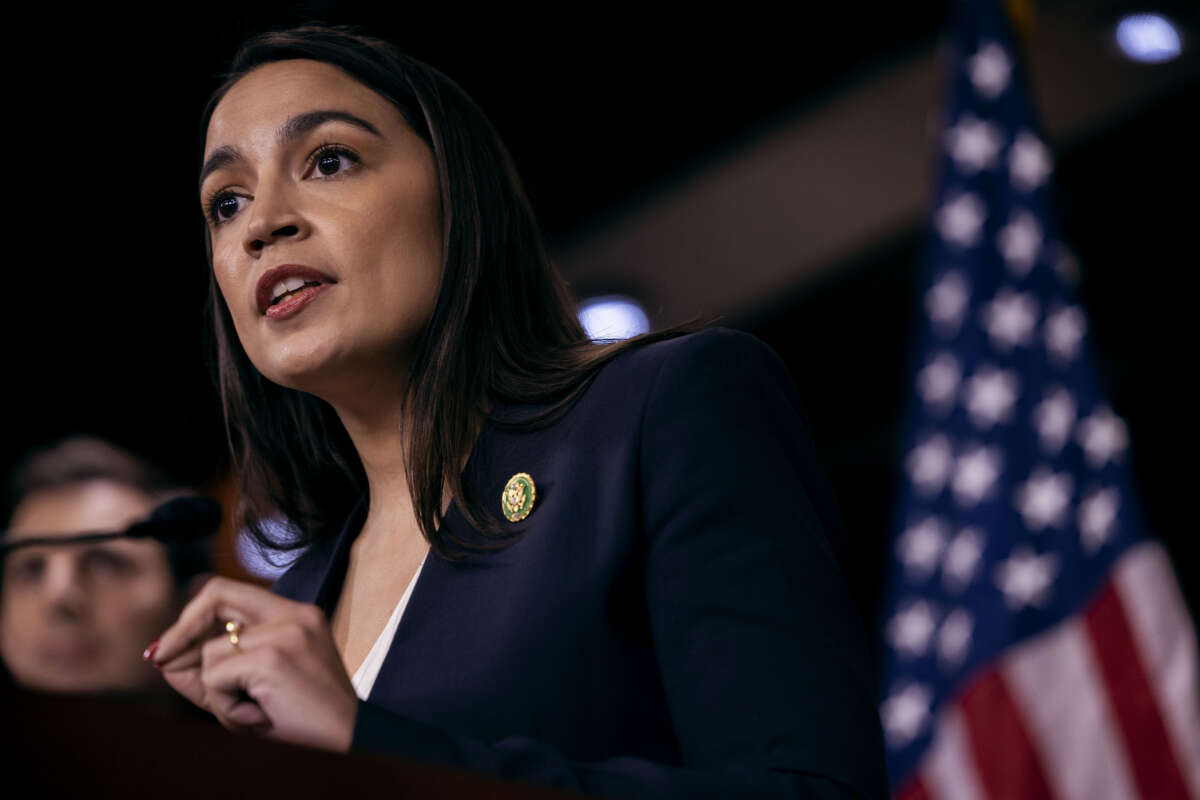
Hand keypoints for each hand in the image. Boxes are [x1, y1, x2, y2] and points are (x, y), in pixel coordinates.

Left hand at [149, 576, 357, 752]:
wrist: (352, 743)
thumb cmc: (308, 723)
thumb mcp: (255, 692)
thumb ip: (212, 674)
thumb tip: (163, 659)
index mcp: (297, 615)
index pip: (231, 593)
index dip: (193, 615)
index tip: (170, 645)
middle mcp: (294, 614)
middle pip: (215, 596)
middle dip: (179, 630)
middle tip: (159, 659)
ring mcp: (285, 632)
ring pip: (210, 653)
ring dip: (217, 693)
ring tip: (253, 712)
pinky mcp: (272, 657)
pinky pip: (216, 678)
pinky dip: (226, 707)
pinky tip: (258, 717)